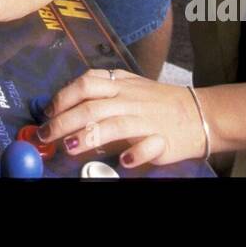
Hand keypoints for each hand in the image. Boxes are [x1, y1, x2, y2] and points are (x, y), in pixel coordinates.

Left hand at [36, 69, 209, 167]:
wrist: (199, 113)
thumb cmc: (157, 102)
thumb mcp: (128, 86)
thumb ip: (100, 92)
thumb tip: (63, 107)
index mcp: (120, 84)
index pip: (86, 84)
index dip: (63, 97)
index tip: (48, 113)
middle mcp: (130, 99)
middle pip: (92, 107)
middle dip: (64, 122)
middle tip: (46, 136)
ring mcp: (146, 119)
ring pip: (113, 124)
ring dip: (88, 137)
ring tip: (70, 148)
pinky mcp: (163, 139)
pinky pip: (147, 145)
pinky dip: (134, 153)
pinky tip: (123, 162)